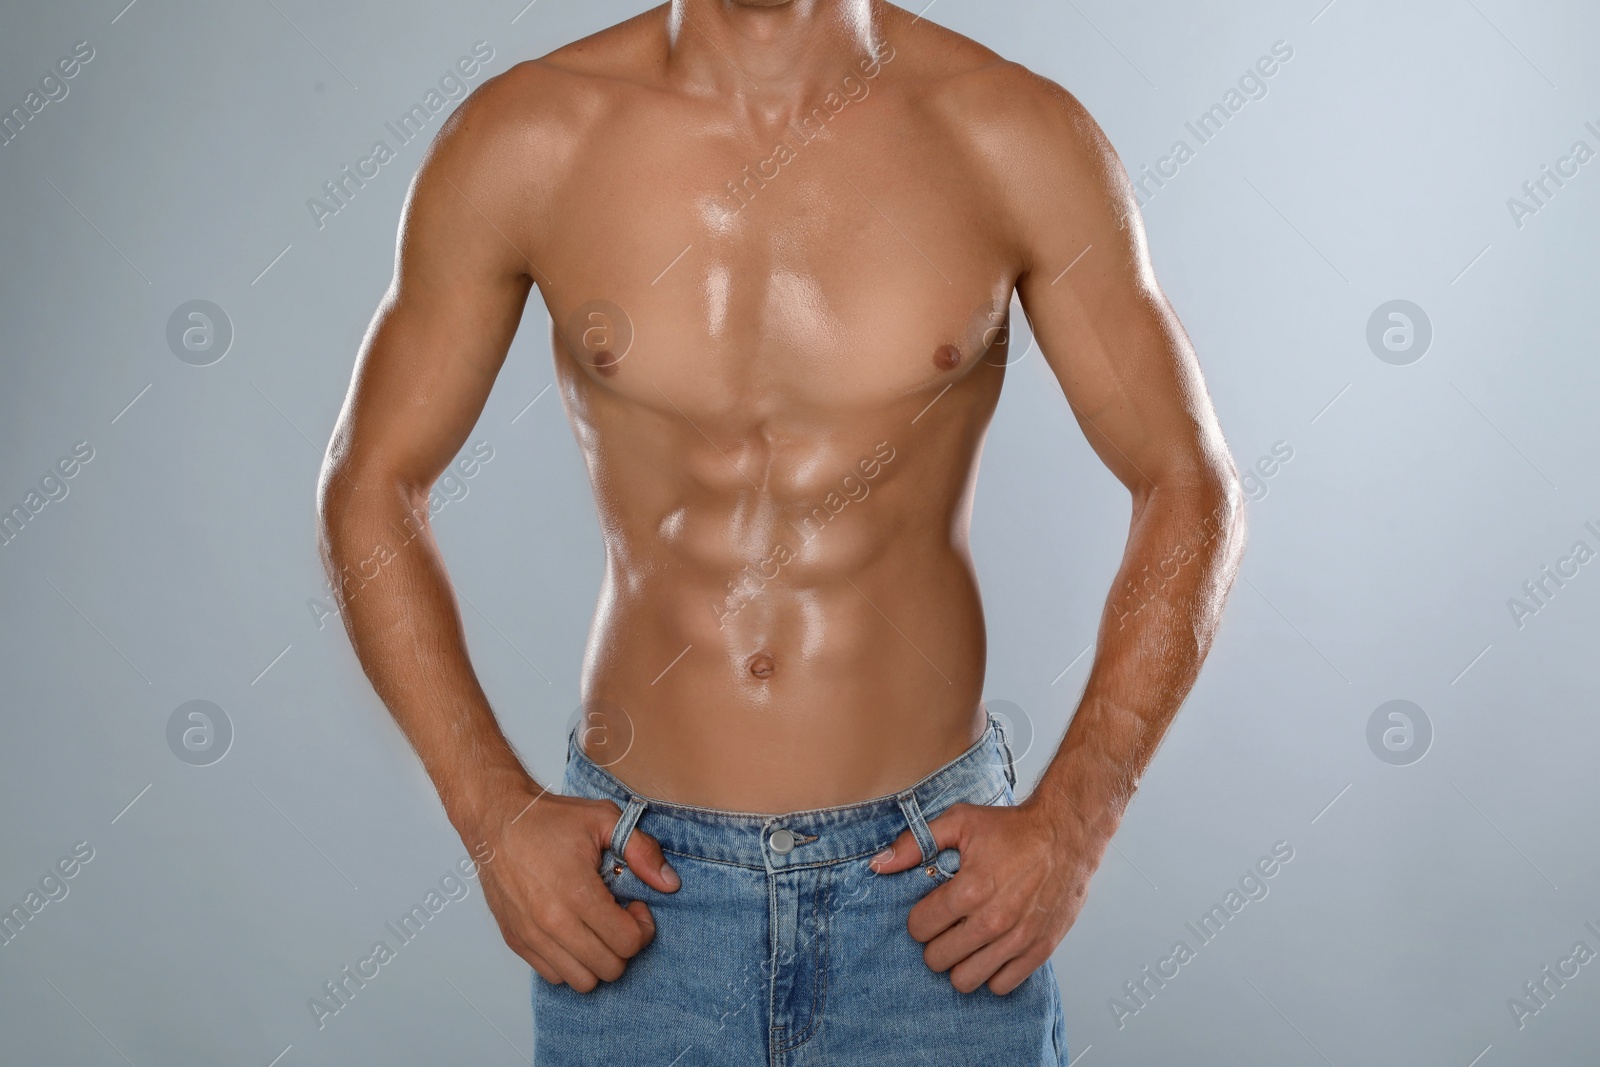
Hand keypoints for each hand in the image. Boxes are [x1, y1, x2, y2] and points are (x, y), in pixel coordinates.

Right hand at [467, 786, 679, 991]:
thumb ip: (642, 851)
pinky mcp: (515, 940)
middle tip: (620, 917)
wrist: (496, 820)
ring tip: (597, 928)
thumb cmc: (549, 819)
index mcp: (577, 892)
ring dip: (598, 960)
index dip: (642, 927)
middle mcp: (551, 922)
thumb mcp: (604, 820)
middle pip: (609, 968)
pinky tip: (574, 932)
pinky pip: (553, 976)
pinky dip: (571, 963)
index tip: (635, 905)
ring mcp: (531, 935)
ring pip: (582, 981)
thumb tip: (669, 884)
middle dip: (624, 945)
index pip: (626, 943)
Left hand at [870, 798, 1102, 994]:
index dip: (920, 918)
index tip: (931, 909)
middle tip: (947, 925)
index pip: (920, 928)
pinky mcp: (1039, 950)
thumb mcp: (959, 822)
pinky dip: (991, 973)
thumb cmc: (1014, 828)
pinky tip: (991, 951)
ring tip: (967, 941)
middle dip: (936, 942)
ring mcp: (1017, 940)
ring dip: (961, 962)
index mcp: (970, 890)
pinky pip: (1001, 986)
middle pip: (938, 959)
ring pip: (966, 980)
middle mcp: (993, 921)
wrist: (1067, 834)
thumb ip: (915, 843)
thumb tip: (879, 865)